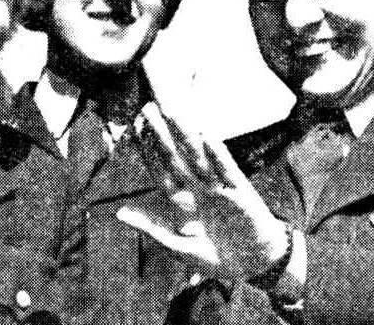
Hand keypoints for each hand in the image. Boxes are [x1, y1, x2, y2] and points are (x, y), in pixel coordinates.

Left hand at [117, 102, 290, 281]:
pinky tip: (207, 137)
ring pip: (198, 157)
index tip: (134, 128)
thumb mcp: (180, 247)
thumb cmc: (216, 258)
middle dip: (162, 134)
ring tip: (174, 112)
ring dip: (187, 135)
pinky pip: (226, 170)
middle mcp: (197, 188)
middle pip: (176, 157)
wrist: (254, 265)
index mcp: (181, 200)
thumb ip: (152, 228)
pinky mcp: (239, 190)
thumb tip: (120, 212)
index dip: (147, 150)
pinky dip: (218, 155)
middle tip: (148, 108)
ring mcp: (218, 187)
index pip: (160, 170)